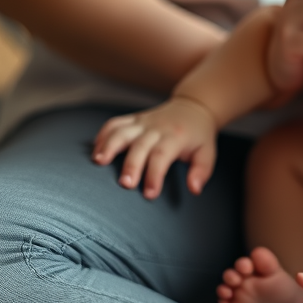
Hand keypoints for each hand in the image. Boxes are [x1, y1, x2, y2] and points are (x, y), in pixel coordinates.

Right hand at [92, 96, 216, 197]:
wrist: (193, 107)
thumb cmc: (198, 136)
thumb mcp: (207, 153)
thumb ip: (201, 171)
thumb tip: (194, 189)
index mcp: (175, 137)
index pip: (163, 156)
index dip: (155, 175)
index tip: (150, 194)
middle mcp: (156, 128)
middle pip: (140, 146)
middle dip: (131, 165)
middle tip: (125, 184)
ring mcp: (142, 122)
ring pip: (122, 131)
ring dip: (109, 145)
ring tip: (98, 162)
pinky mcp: (133, 119)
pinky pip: (114, 123)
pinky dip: (102, 135)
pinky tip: (94, 151)